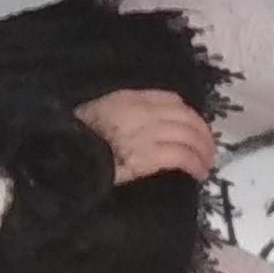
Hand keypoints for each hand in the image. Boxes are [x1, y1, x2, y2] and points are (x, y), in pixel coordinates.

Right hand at [74, 89, 216, 183]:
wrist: (66, 154)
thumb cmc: (74, 136)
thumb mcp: (94, 112)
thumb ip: (117, 112)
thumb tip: (130, 125)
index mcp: (129, 98)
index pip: (169, 99)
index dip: (186, 113)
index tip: (191, 125)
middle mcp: (143, 112)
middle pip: (186, 118)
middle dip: (202, 134)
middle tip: (207, 149)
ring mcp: (147, 133)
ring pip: (188, 137)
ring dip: (202, 152)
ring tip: (205, 164)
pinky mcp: (149, 156)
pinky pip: (182, 157)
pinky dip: (195, 164)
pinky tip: (198, 174)